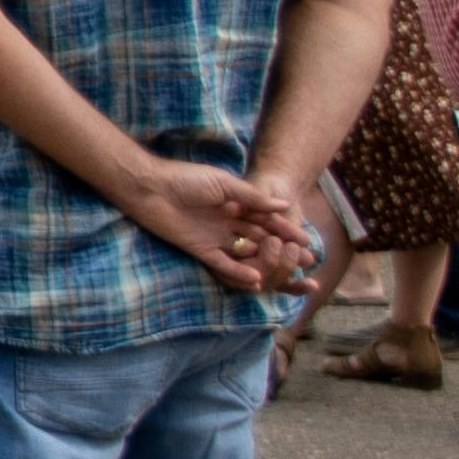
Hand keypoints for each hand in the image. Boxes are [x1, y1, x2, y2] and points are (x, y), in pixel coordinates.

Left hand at [112, 154, 311, 289]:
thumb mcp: (223, 184)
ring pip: (245, 253)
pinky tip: (257, 279)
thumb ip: (252, 198)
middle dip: (283, 249)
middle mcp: (227, 223)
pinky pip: (223, 264)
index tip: (307, 240)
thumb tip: (283, 206)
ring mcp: (214, 237)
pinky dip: (238, 271)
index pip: (266, 220)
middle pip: (260, 239)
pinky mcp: (200, 250)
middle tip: (306, 260)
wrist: (151, 187)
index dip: (286, 230)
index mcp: (235, 205)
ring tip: (286, 272)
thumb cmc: (186, 179)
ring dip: (265, 262)